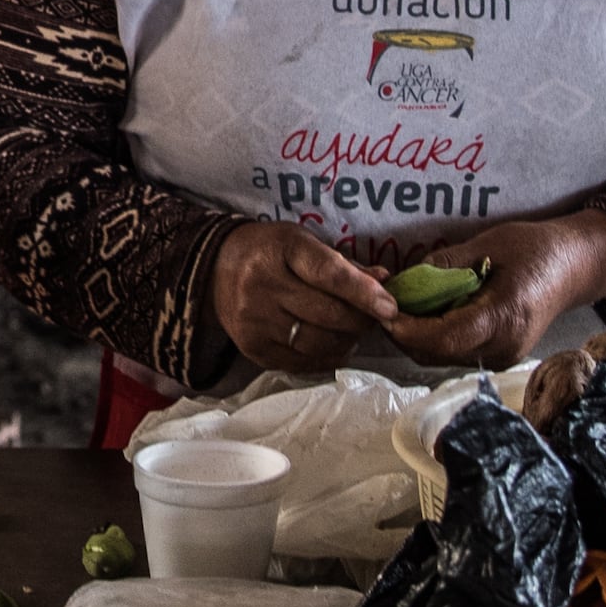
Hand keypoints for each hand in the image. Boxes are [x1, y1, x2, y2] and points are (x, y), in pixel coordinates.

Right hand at [206, 220, 394, 381]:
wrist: (215, 270)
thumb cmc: (270, 252)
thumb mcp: (304, 243)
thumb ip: (343, 265)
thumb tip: (384, 281)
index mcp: (280, 250)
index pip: (329, 275)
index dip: (364, 293)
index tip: (390, 307)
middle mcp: (262, 287)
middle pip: (329, 315)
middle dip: (361, 320)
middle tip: (375, 317)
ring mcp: (254, 322)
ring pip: (319, 344)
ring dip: (347, 341)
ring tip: (352, 330)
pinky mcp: (253, 349)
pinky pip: (303, 362)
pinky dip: (327, 357)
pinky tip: (333, 344)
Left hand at [378, 209, 605, 369]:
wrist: (576, 266)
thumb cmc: (535, 248)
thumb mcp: (487, 244)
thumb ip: (445, 265)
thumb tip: (404, 282)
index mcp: (504, 316)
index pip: (444, 337)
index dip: (408, 329)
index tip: (383, 311)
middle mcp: (504, 346)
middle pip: (438, 353)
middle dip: (405, 333)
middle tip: (383, 305)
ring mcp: (503, 356)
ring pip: (443, 356)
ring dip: (418, 336)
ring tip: (402, 306)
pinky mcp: (500, 356)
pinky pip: (457, 351)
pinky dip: (436, 336)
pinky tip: (429, 312)